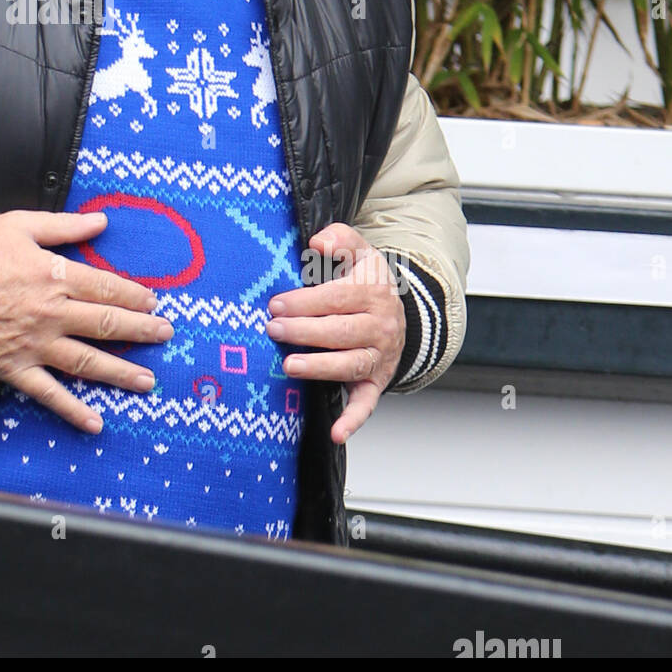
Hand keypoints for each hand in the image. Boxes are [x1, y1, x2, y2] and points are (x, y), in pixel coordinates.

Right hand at [0, 210, 172, 432]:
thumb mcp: (21, 225)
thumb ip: (64, 227)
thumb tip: (101, 222)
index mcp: (55, 276)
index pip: (106, 287)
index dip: (134, 295)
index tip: (153, 302)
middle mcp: (52, 313)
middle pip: (106, 323)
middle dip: (140, 330)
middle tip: (166, 336)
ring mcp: (34, 344)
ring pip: (87, 361)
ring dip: (120, 372)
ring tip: (147, 381)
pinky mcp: (14, 368)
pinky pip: (48, 393)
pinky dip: (72, 410)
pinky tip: (96, 423)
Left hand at [266, 222, 404, 444]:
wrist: (399, 310)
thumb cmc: (364, 279)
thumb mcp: (358, 251)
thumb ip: (339, 239)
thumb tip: (317, 243)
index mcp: (374, 291)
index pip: (337, 298)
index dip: (306, 302)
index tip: (276, 304)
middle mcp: (381, 325)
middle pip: (341, 331)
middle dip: (305, 331)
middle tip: (273, 329)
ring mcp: (380, 355)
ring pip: (350, 363)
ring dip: (320, 367)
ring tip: (289, 366)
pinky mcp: (376, 381)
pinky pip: (367, 403)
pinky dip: (353, 420)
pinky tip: (335, 432)